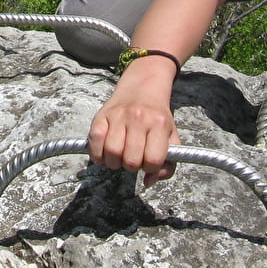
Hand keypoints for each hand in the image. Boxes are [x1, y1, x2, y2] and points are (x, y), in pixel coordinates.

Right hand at [87, 63, 180, 186]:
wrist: (143, 86)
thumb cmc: (157, 118)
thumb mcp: (172, 138)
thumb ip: (168, 165)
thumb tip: (148, 181)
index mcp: (159, 124)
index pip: (153, 160)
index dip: (150, 168)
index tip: (149, 161)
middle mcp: (138, 118)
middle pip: (131, 160)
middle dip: (132, 166)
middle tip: (133, 159)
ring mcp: (118, 115)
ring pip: (112, 153)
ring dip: (114, 162)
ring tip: (119, 156)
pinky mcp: (101, 115)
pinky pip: (95, 141)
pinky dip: (97, 154)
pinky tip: (104, 153)